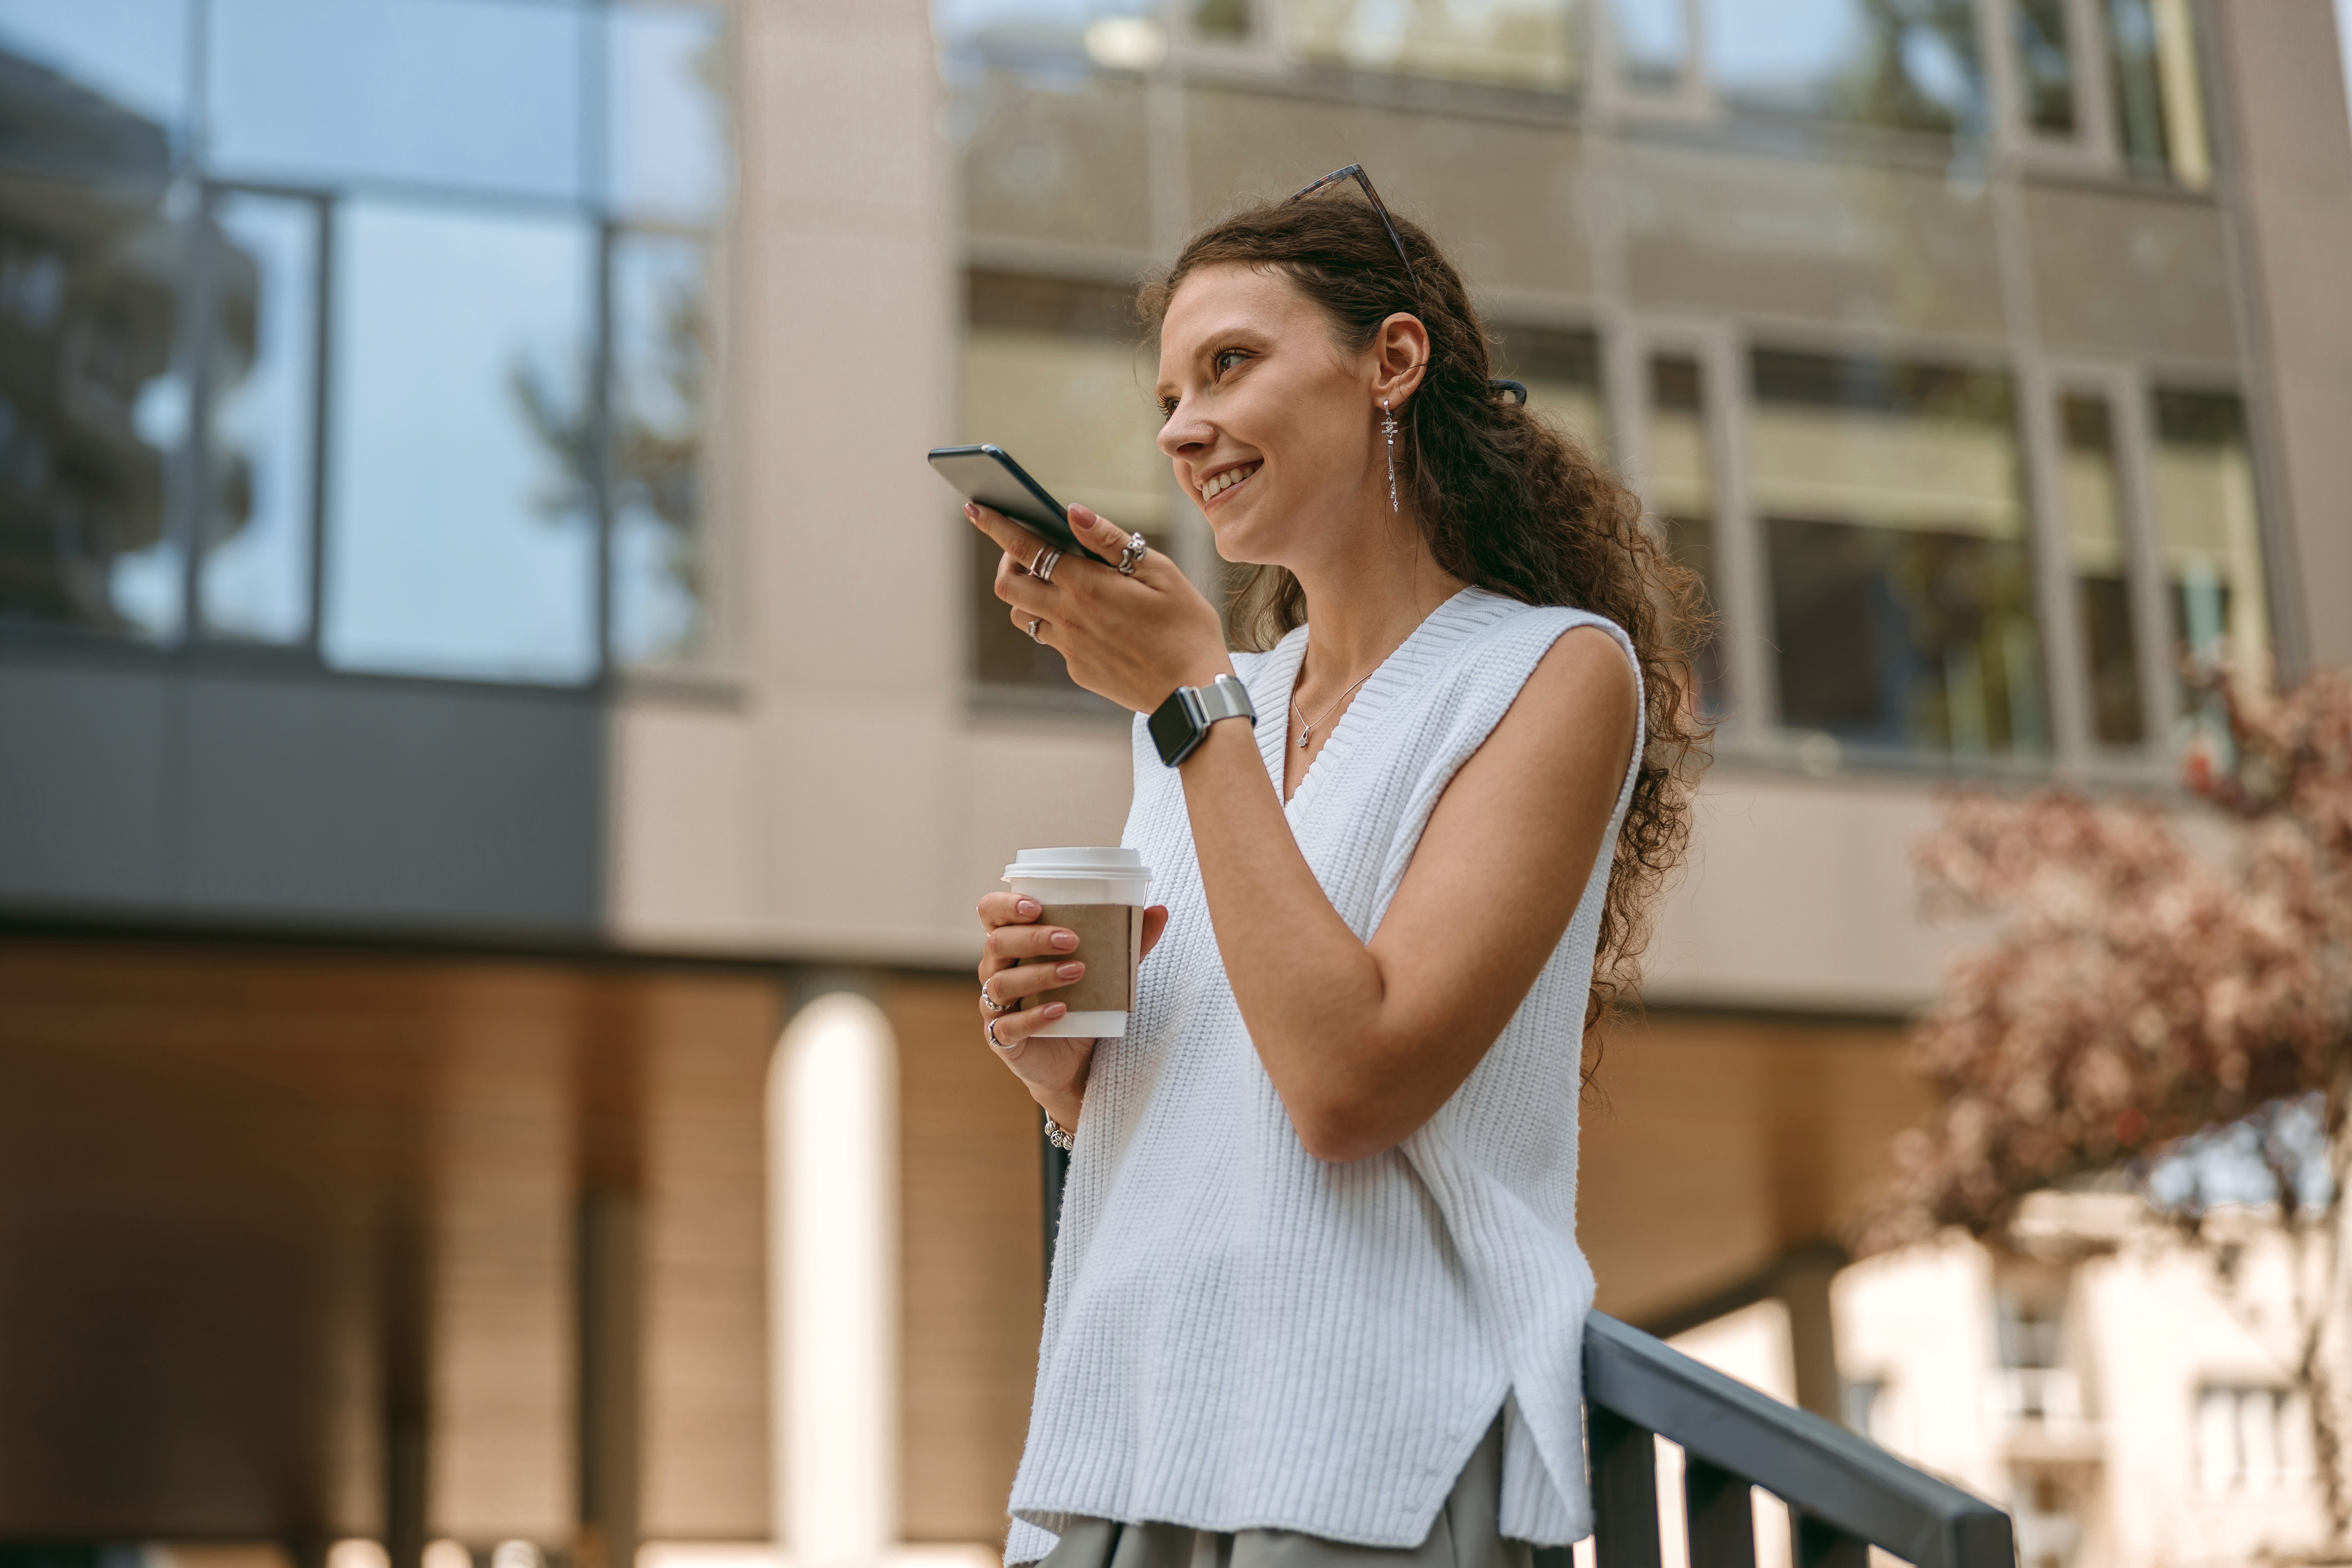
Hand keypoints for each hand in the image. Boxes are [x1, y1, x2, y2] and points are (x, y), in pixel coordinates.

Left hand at [969, 502, 1232, 712]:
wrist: (1194, 692)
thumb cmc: (1186, 628)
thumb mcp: (1160, 573)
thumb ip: (1111, 541)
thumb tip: (1072, 513)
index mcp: (1086, 586)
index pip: (1025, 547)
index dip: (995, 524)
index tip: (974, 507)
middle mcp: (1068, 616)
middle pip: (1007, 585)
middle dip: (1006, 561)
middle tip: (1025, 551)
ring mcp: (1069, 647)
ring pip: (1023, 615)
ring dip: (1028, 594)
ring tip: (1055, 584)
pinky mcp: (1077, 669)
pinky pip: (1052, 641)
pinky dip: (1057, 622)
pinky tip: (1089, 619)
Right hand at [977, 890, 1170, 1130]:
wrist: (1075, 1061)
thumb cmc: (1082, 1003)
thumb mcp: (1107, 971)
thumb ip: (1129, 942)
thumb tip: (1161, 911)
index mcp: (1013, 944)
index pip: (991, 912)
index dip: (1005, 905)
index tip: (1036, 905)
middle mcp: (996, 970)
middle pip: (998, 943)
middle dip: (1034, 938)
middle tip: (1073, 940)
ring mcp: (994, 1005)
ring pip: (1003, 982)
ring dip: (1040, 974)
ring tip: (1077, 972)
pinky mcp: (1001, 1038)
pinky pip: (1008, 1026)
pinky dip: (1034, 1017)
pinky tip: (1061, 1010)